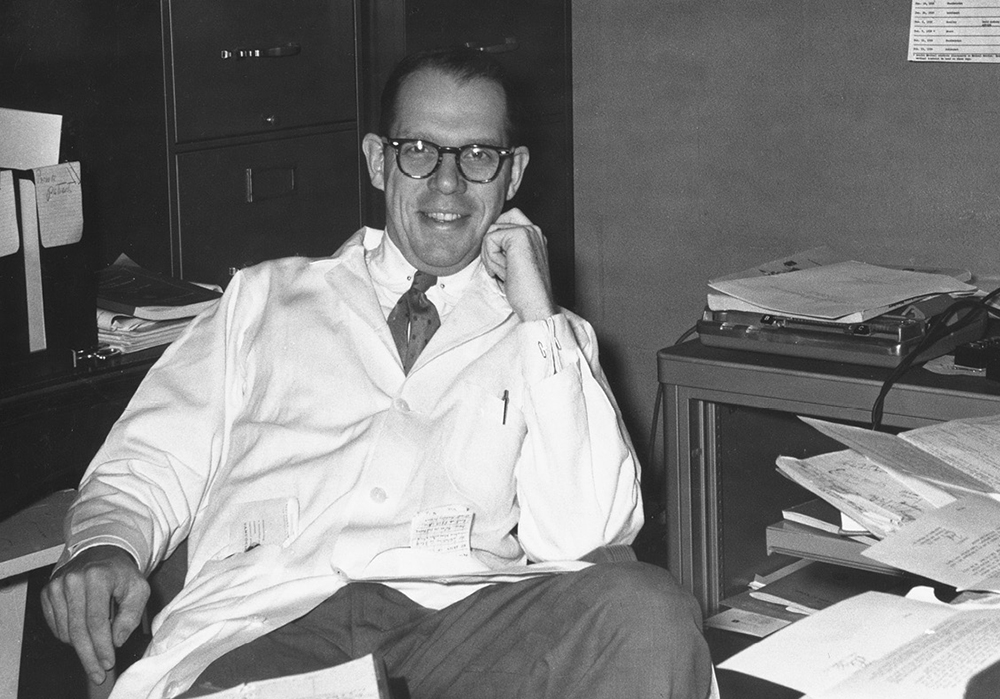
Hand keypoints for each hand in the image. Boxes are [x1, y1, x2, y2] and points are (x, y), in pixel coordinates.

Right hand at [40, 545, 149, 685]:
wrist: (101, 554)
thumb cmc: (121, 574)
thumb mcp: (139, 589)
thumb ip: (131, 615)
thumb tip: (116, 640)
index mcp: (97, 576)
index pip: (96, 621)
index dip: (102, 646)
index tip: (108, 663)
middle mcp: (72, 580)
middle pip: (77, 630)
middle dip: (89, 657)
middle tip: (98, 674)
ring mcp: (56, 586)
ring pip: (65, 632)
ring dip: (82, 646)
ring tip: (97, 646)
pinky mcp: (47, 593)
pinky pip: (56, 627)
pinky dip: (70, 636)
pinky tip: (84, 632)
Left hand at [481, 208, 556, 321]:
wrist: (536, 305)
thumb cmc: (525, 291)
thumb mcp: (512, 263)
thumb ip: (504, 246)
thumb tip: (485, 238)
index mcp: (534, 236)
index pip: (506, 218)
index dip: (495, 239)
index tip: (504, 263)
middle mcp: (534, 230)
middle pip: (495, 225)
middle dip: (491, 248)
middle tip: (502, 268)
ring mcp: (528, 230)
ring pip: (491, 232)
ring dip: (491, 256)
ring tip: (505, 271)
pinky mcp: (519, 235)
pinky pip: (489, 239)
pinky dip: (491, 258)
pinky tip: (504, 271)